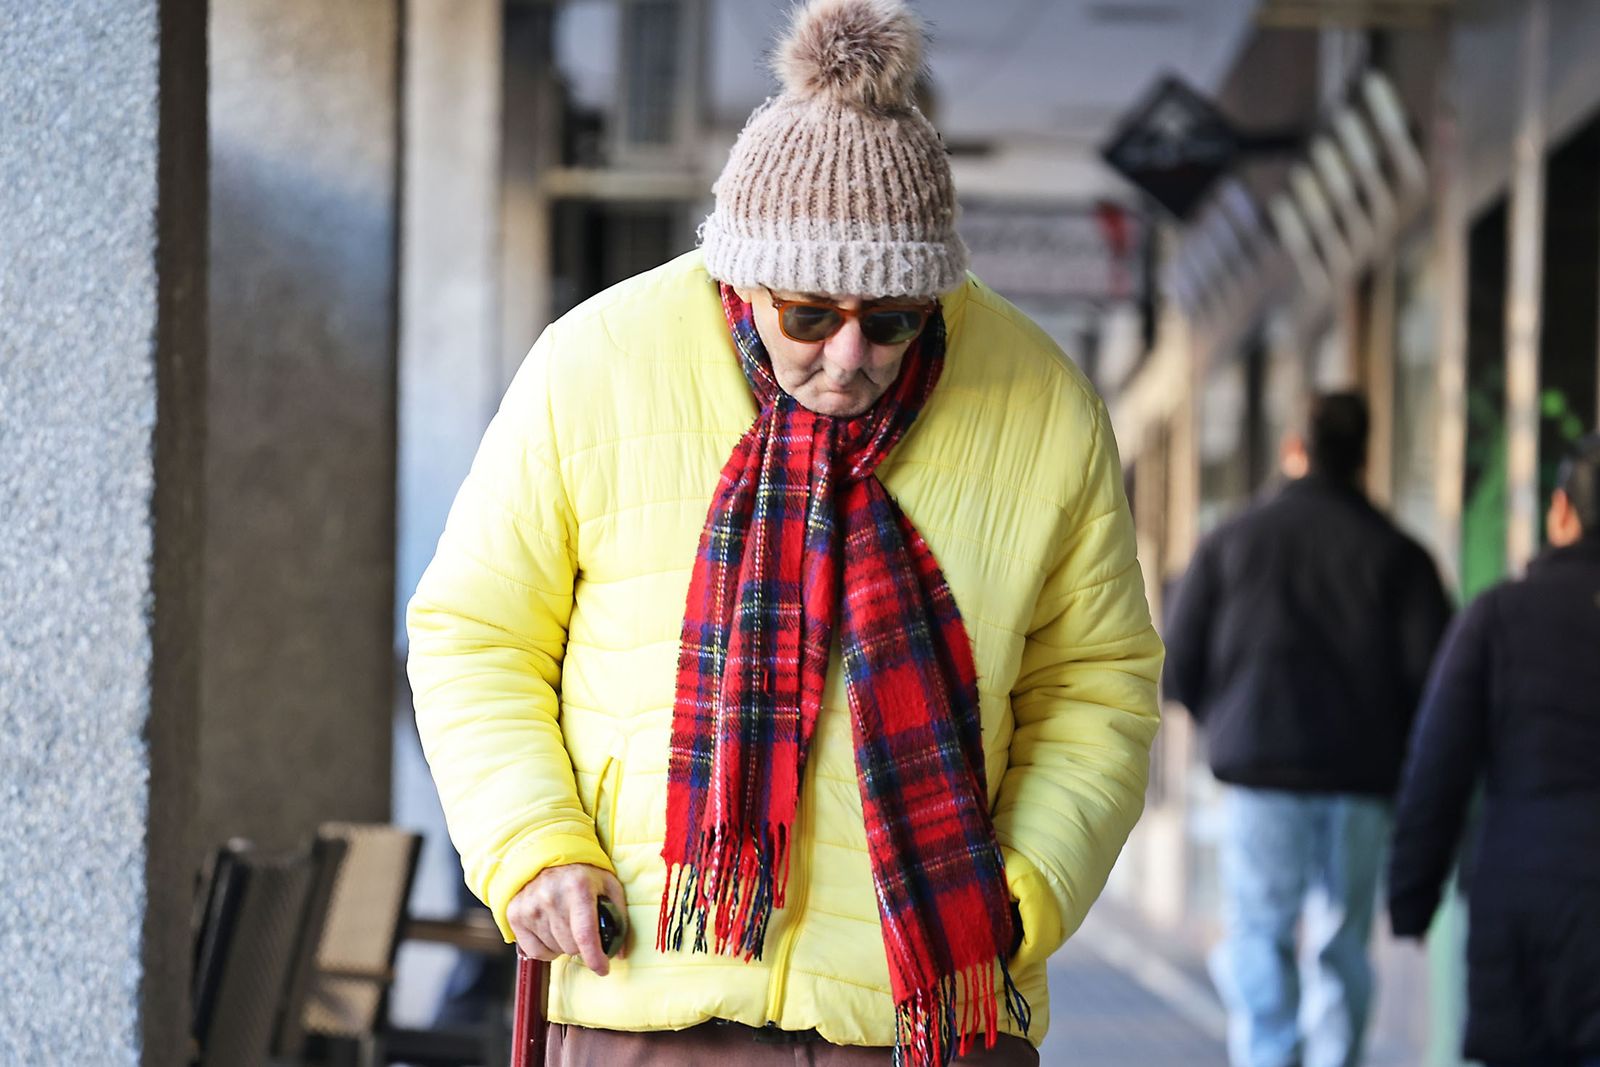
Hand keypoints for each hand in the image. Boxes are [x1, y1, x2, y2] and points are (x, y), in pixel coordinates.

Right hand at [506, 863, 626, 975]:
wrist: (547, 855)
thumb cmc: (583, 874)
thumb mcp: (608, 885)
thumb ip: (619, 917)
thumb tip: (621, 953)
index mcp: (577, 888)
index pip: (585, 934)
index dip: (595, 958)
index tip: (603, 969)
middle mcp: (550, 897)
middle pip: (570, 946)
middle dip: (582, 945)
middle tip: (583, 930)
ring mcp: (530, 907)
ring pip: (554, 950)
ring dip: (563, 945)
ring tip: (566, 924)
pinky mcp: (515, 915)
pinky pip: (534, 951)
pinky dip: (546, 949)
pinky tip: (551, 932)